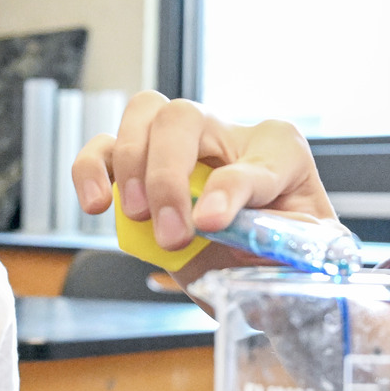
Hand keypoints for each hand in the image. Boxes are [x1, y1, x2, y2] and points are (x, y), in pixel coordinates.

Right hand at [71, 91, 335, 252]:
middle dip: (168, 176)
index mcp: (278, 148)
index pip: (250, 154)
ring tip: (137, 215)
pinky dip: (90, 170)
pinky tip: (96, 204)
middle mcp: (227, 136)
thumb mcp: (299, 250)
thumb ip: (271, 234)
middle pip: (183, 117)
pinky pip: (104, 150)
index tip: (212, 223)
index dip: (228, 187)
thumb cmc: (286, 255)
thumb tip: (216, 222)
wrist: (265, 276)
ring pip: (143, 114)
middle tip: (171, 232)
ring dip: (132, 165)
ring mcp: (180, 150)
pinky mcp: (141, 175)